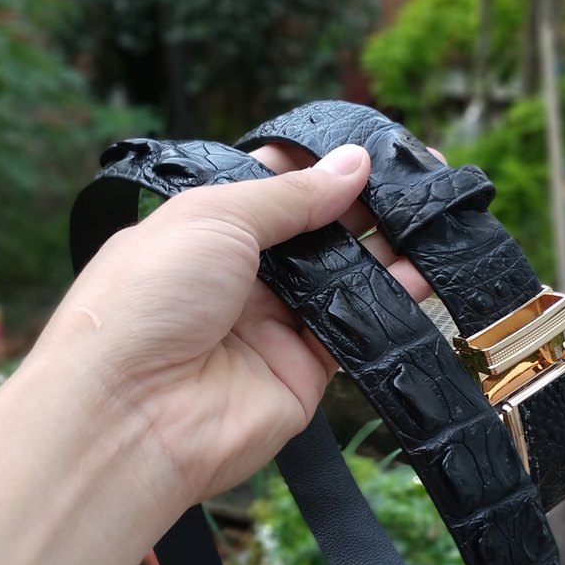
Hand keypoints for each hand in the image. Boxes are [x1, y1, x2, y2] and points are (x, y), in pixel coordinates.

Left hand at [29, 144, 429, 518]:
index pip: (272, 189)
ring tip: (434, 220)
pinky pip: (355, 330)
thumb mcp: (213, 218)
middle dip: (361, 207)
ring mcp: (272, 326)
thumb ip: (289, 196)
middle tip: (418, 180)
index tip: (370, 149)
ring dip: (386, 251)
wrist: (130, 415)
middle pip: (314, 233)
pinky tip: (424, 274)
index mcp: (206, 230)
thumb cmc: (147, 301)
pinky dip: (390, 303)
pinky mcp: (302, 372)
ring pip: (342, 279)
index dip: (318, 167)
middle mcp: (241, 277)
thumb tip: (352, 163)